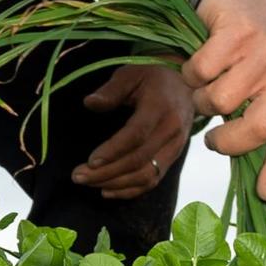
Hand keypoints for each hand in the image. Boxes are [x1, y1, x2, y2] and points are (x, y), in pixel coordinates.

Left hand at [71, 63, 196, 198]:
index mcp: (161, 107)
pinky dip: (130, 190)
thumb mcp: (131, 74)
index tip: (90, 161)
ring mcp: (175, 148)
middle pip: (138, 160)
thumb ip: (111, 90)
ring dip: (115, 183)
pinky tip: (107, 190)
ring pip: (146, 175)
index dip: (113, 150)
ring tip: (87, 182)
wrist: (188, 86)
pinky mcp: (173, 158)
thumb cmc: (153, 79)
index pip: (137, 134)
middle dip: (106, 172)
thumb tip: (89, 103)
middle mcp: (171, 131)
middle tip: (77, 176)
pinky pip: (153, 181)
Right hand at [187, 0, 265, 199]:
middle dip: (228, 141)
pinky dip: (190, 69)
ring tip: (206, 83)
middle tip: (212, 138)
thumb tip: (249, 177)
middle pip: (259, 127)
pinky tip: (201, 57)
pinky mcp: (241, 33)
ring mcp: (265, 53)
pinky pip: (202, 70)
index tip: (265, 194)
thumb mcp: (256, 92)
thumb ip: (252, 124)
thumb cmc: (242, 57)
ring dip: (201, 97)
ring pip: (221, 99)